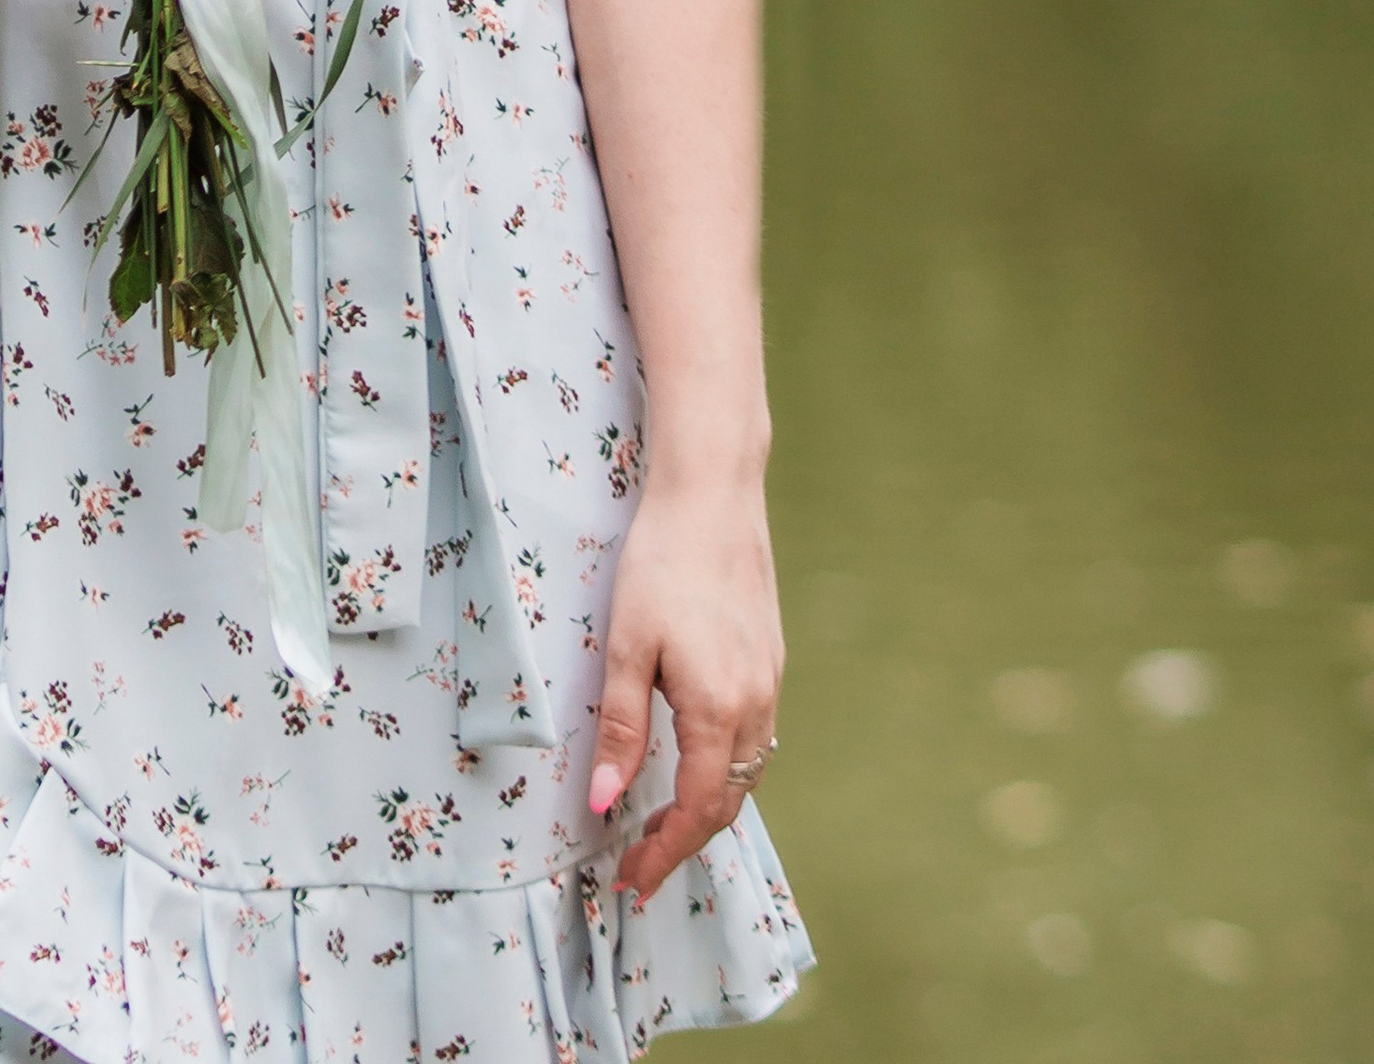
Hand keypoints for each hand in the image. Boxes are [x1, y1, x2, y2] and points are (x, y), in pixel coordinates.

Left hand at [587, 476, 784, 902]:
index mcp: (719, 710)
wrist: (713, 493)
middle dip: (684, 841)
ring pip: (746, 774)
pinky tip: (694, 762)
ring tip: (660, 824)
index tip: (633, 880)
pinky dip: (725, 771)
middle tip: (638, 865)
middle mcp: (756, 705)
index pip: (698, 811)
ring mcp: (769, 681)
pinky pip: (754, 739)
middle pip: (727, 803)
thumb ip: (621, 731)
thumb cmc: (661, 563)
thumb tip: (603, 803)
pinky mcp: (770, 659)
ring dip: (707, 808)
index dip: (665, 853)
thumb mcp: (625, 647)